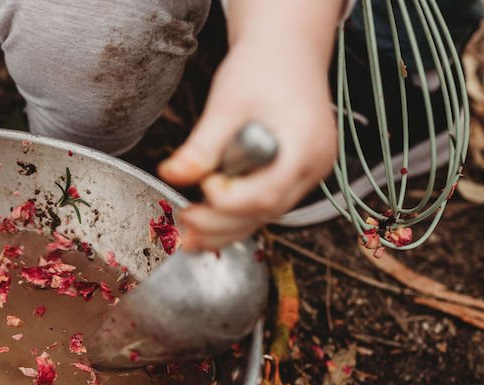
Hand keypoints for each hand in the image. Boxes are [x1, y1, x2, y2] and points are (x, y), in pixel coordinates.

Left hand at [158, 0, 341, 250]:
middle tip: (184, 222)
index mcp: (306, 146)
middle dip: (221, 224)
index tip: (202, 185)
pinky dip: (237, 215)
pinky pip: (266, 203)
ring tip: (188, 236)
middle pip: (266, 211)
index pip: (266, 194)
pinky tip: (207, 224)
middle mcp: (314, 166)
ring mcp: (308, 173)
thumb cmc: (261, 67)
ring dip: (226, 228)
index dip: (230, 200)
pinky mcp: (296, 174)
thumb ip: (201, 146)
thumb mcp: (226, 104)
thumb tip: (170, 176)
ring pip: (266, 214)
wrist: (286, 48)